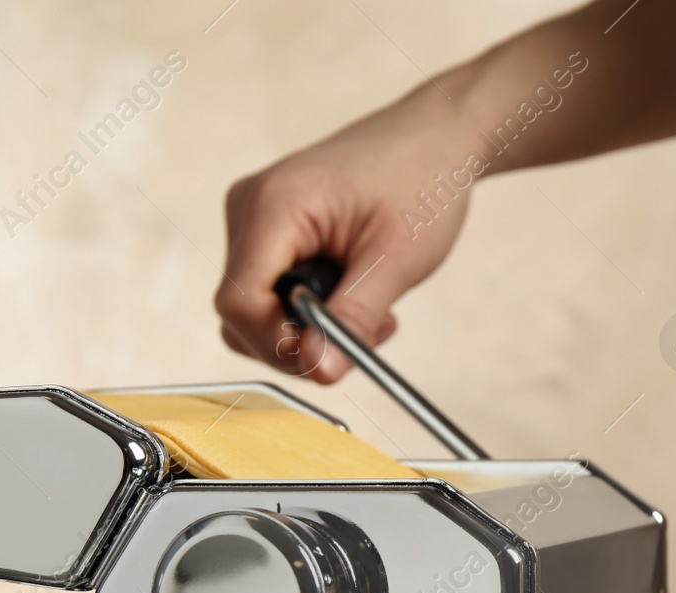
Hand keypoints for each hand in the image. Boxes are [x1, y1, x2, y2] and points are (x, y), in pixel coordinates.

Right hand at [214, 96, 471, 382]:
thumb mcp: (396, 260)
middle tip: (363, 336)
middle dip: (300, 340)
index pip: (238, 302)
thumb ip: (353, 319)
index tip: (331, 358)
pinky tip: (355, 292)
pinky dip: (312, 309)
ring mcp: (256, 217)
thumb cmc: (423, 181)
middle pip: (243, 312)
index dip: (277, 343)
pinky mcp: (271, 229)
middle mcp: (250, 207)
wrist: (436, 137)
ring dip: (311, 329)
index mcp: (274, 204)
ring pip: (258, 309)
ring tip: (369, 310)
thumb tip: (318, 372)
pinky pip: (273, 291)